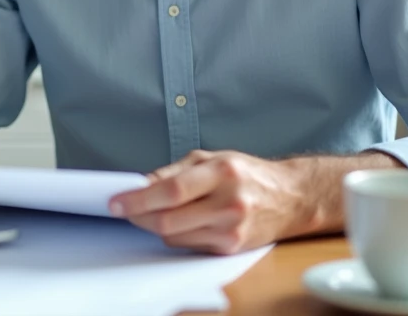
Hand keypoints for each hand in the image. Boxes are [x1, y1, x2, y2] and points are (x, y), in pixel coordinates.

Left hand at [108, 150, 305, 254]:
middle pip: (169, 219)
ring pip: (174, 237)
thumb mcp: (211, 158)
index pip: (171, 190)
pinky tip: (177, 221)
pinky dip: (175, 235)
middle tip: (124, 209)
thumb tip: (140, 184)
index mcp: (222, 172)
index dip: (138, 199)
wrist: (290, 198)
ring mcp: (231, 229)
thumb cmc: (248, 174)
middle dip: (138, 216)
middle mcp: (228, 202)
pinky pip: (188, 246)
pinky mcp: (230, 248)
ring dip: (154, 225)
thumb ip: (174, 171)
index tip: (117, 201)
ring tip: (152, 211)